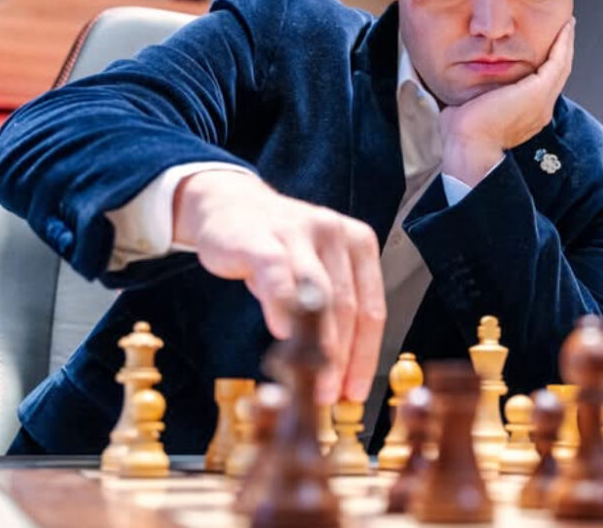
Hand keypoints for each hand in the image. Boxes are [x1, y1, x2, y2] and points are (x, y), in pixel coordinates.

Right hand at [172, 171, 384, 403]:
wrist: (230, 205)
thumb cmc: (278, 249)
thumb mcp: (314, 271)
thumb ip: (329, 312)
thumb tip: (338, 375)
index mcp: (358, 244)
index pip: (372, 308)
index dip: (366, 355)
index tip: (356, 392)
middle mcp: (335, 233)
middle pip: (348, 305)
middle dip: (342, 357)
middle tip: (330, 396)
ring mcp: (301, 232)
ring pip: (318, 294)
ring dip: (317, 342)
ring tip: (310, 381)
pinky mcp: (264, 238)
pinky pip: (278, 274)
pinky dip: (283, 306)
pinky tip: (282, 335)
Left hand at [439, 18, 574, 185]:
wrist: (469, 145)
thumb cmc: (463, 132)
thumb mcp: (474, 106)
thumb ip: (478, 94)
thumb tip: (466, 84)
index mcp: (527, 115)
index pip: (542, 84)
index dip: (546, 64)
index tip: (547, 46)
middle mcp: (540, 110)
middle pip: (557, 74)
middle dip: (562, 51)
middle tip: (566, 30)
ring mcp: (542, 102)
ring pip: (561, 67)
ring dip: (566, 44)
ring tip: (568, 25)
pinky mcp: (538, 92)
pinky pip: (558, 62)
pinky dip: (563, 44)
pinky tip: (565, 28)